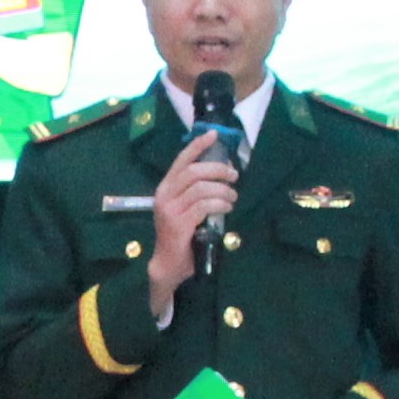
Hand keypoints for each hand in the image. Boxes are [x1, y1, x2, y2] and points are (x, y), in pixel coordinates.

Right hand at [145, 136, 240, 322]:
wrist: (169, 264)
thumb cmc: (181, 236)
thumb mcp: (185, 208)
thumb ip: (195, 191)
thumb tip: (221, 172)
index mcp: (165, 188)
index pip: (181, 160)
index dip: (198, 145)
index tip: (214, 134)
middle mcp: (165, 195)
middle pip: (194, 171)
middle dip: (217, 169)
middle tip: (234, 175)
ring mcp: (170, 210)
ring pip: (201, 188)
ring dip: (223, 190)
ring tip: (233, 196)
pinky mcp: (179, 224)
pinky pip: (204, 206)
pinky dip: (220, 204)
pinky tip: (228, 207)